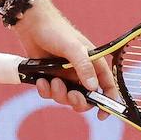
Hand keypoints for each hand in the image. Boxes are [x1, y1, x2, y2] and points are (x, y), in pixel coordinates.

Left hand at [10, 0, 119, 115]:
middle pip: (86, 98)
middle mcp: (81, 72)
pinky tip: (41, 80)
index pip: (107, 86)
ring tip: (51, 81)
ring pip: (66, 98)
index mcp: (93, 63)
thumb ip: (84, 66)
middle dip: (78, 101)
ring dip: (58, 94)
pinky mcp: (51, 77)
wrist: (32, 24)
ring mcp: (66, 76)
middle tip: (71, 96)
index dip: (108, 102)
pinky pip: (50, 93)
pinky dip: (45, 90)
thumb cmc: (56, 31)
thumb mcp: (73, 48)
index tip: (102, 115)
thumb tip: (93, 87)